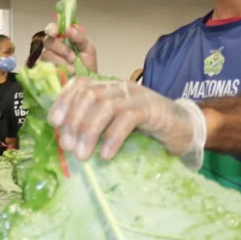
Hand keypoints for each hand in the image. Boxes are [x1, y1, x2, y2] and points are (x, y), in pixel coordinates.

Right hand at [40, 22, 97, 73]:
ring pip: (46, 53)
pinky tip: (64, 73)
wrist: (86, 82)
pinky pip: (44, 66)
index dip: (52, 29)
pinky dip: (56, 68)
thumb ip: (79, 36)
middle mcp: (53, 46)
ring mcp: (47, 58)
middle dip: (61, 49)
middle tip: (73, 58)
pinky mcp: (44, 70)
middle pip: (48, 40)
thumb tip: (68, 29)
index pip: (52, 28)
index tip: (55, 33)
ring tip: (72, 69)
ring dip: (60, 61)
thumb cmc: (87, 63)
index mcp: (62, 37)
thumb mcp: (88, 47)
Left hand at [48, 78, 207, 169]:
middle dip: (74, 120)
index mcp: (110, 88)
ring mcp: (137, 96)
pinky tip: (106, 155)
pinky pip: (127, 119)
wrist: (186, 130)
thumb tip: (67, 140)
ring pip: (105, 105)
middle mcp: (121, 87)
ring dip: (89, 131)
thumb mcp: (116, 125)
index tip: (54, 123)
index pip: (81, 84)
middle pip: (90, 95)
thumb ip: (96, 125)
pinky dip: (113, 137)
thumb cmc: (147, 131)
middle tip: (68, 146)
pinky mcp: (152, 109)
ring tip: (83, 155)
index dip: (64, 100)